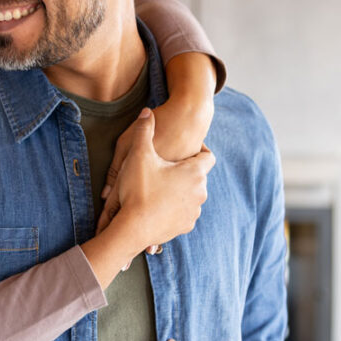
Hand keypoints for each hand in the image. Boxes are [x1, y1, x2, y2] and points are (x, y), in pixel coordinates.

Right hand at [97, 109, 214, 248]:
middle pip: (197, 176)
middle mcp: (200, 192)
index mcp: (195, 173)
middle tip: (164, 168)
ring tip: (159, 187)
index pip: (208, 156)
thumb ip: (144, 131)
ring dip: (179, 190)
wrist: (133, 229)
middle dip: (183, 172)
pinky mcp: (185, 226)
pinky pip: (183, 212)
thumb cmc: (138, 190)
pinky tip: (158, 204)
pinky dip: (174, 207)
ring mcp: (194, 211)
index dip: (198, 150)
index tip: (184, 148)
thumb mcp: (138, 156)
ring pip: (190, 195)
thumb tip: (146, 112)